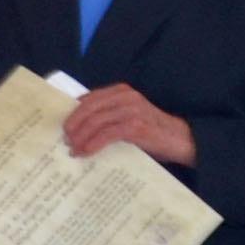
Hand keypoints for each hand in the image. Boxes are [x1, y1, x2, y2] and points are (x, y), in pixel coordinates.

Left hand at [63, 84, 195, 166]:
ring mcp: (131, 110)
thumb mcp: (127, 118)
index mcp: (121, 91)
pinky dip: (91, 144)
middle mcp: (125, 96)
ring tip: (72, 149)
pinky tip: (85, 153)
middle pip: (87, 108)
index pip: (88, 99)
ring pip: (94, 121)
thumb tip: (76, 128)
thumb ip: (108, 116)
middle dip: (72, 125)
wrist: (183, 140)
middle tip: (64, 139)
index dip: (72, 113)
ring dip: (79, 137)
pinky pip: (105, 134)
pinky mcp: (136, 126)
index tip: (61, 127)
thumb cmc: (152, 132)